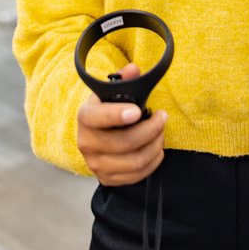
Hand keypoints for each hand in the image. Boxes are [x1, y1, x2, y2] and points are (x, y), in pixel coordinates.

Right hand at [76, 63, 166, 186]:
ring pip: (135, 160)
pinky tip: (156, 148)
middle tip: (163, 117)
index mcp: (85, 117)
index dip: (117, 115)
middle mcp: (86, 143)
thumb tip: (133, 69)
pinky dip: (153, 161)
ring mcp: (96, 164)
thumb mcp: (111, 93)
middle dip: (151, 129)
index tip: (137, 111)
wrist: (97, 137)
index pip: (98, 117)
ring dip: (155, 145)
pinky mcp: (108, 179)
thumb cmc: (109, 110)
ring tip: (161, 132)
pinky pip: (137, 175)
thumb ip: (123, 79)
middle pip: (124, 142)